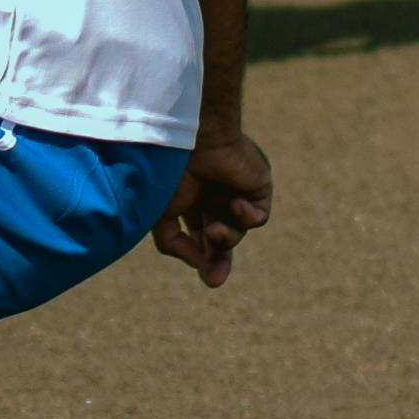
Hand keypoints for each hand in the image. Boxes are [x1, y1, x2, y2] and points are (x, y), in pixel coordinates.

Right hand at [151, 126, 272, 287]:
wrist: (193, 138)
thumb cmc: (170, 170)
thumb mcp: (160, 214)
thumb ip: (172, 243)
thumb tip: (197, 263)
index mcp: (191, 199)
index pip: (201, 235)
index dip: (204, 258)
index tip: (209, 280)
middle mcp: (214, 195)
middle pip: (222, 239)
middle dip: (219, 259)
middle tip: (214, 280)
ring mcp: (236, 190)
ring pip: (239, 231)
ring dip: (227, 238)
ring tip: (215, 229)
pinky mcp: (257, 185)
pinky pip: (259, 216)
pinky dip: (247, 218)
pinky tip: (233, 205)